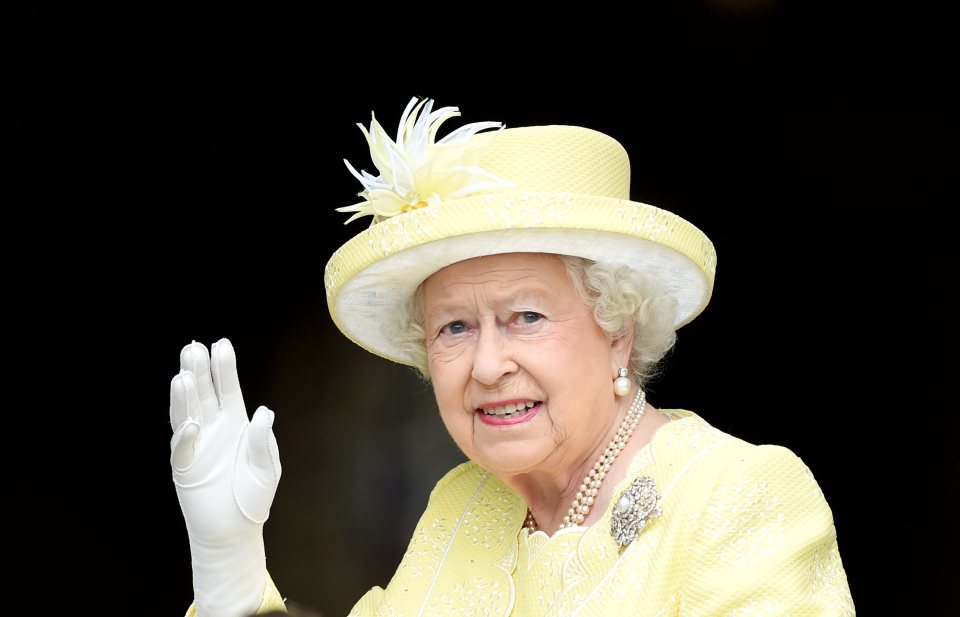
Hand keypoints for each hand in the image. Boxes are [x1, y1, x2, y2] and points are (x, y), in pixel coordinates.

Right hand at [170, 338, 280, 616]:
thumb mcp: (267, 469)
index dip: (224, 368)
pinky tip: (191, 424)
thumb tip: (263, 412)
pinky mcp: (184, 466)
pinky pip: (182, 447)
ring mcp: (196, 445)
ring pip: (187, 413)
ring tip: (182, 374)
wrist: (234, 530)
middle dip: (198, 371)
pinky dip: (185, 435)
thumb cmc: (253, 497)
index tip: (221, 344)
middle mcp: (213, 428)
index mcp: (236, 423)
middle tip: (193, 347)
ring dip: (184, 394)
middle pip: (204, 394)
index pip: (228, 389)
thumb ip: (263, 442)